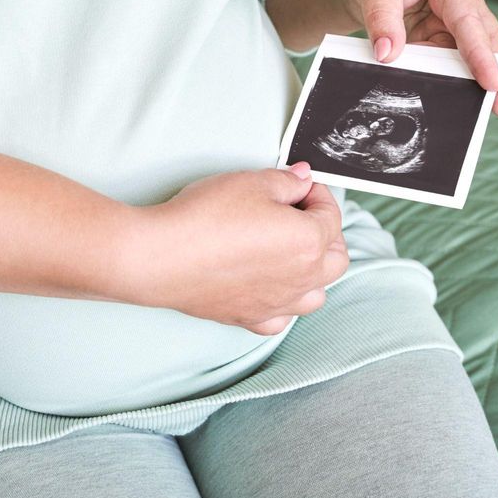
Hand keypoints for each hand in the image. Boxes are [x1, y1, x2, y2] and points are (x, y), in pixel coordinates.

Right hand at [117, 162, 348, 335]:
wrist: (161, 256)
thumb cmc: (205, 218)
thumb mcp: (251, 182)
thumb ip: (287, 181)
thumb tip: (303, 180)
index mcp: (309, 242)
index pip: (331, 215)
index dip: (316, 193)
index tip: (298, 185)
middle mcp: (301, 279)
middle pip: (336, 259)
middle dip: (326, 233)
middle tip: (301, 214)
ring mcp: (276, 304)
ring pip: (316, 294)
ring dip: (312, 272)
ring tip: (289, 251)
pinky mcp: (249, 317)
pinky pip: (281, 318)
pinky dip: (283, 303)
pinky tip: (267, 286)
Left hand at [341, 0, 497, 119]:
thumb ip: (381, 18)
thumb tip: (387, 56)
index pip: (468, 20)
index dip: (480, 53)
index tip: (492, 82)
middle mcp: (459, 2)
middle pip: (482, 41)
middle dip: (496, 74)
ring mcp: (449, 23)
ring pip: (468, 57)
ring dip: (478, 85)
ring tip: (491, 113)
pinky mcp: (436, 40)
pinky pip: (446, 64)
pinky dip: (452, 84)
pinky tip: (460, 106)